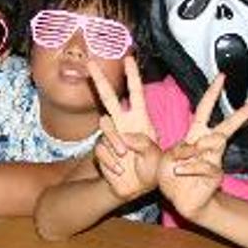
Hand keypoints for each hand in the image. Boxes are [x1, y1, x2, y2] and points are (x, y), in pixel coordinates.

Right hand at [88, 56, 160, 199]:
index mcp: (141, 121)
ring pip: (104, 125)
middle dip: (99, 79)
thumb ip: (144, 145)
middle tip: (90, 63)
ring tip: (123, 156)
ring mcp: (110, 136)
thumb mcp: (157, 157)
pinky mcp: (101, 149)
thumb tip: (124, 137)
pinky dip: (110, 160)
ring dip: (113, 140)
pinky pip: (100, 148)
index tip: (128, 58)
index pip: (136, 94)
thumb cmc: (152, 170)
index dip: (132, 76)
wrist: (136, 189)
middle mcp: (123, 124)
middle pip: (108, 97)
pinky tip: (118, 170)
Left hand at [158, 74, 247, 218]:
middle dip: (244, 112)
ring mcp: (214, 159)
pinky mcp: (215, 174)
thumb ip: (146, 144)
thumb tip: (143, 138)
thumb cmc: (170, 178)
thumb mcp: (155, 157)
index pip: (205, 109)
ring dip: (193, 150)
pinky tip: (178, 172)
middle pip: (229, 125)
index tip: (223, 77)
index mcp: (194, 136)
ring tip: (176, 164)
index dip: (213, 93)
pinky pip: (203, 164)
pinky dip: (188, 168)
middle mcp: (207, 145)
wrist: (181, 202)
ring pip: (216, 142)